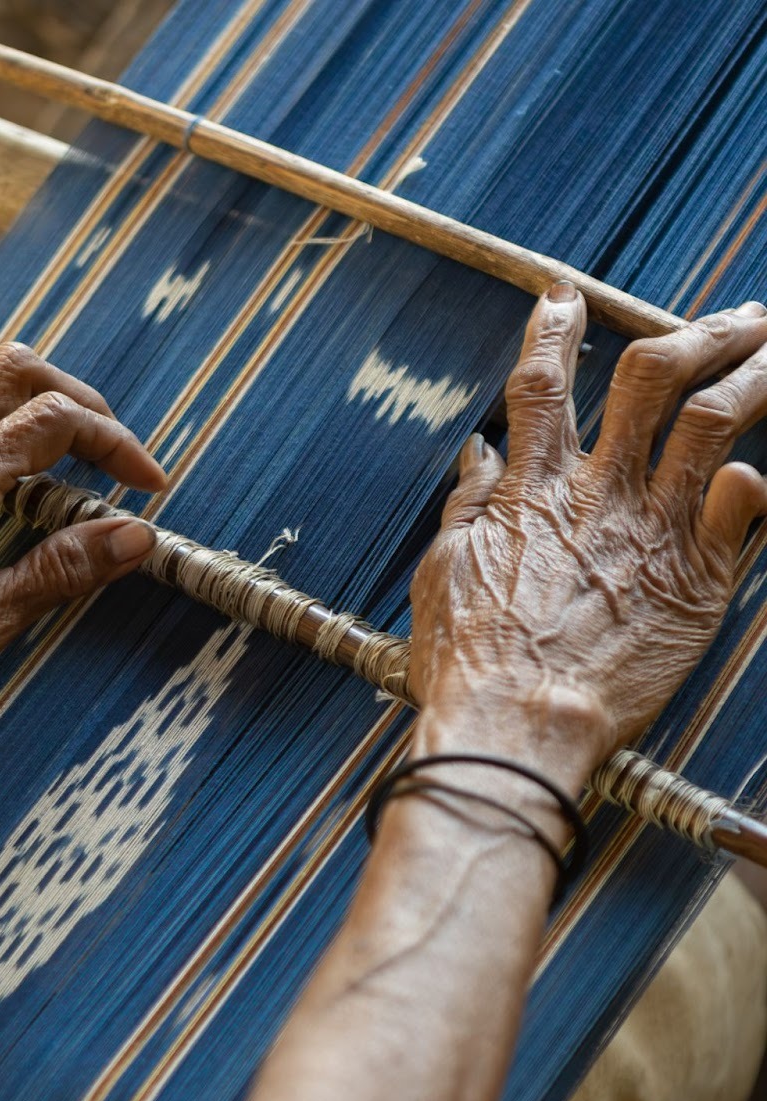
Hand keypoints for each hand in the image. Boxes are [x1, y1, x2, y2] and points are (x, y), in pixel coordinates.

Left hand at [0, 343, 164, 771]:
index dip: (117, 445)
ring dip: (39, 410)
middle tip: (118, 457)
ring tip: (75, 469)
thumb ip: (57, 572)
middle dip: (82, 402)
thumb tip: (130, 538)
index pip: (54, 421)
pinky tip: (10, 488)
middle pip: (18, 370)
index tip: (148, 487)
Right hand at [410, 287, 766, 783]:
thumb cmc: (469, 665)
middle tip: (735, 318)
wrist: (516, 726)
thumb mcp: (442, 574)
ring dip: (754, 371)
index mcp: (529, 490)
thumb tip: (481, 454)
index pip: (543, 382)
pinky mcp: (695, 581)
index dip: (555, 328)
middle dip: (699, 332)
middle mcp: (597, 494)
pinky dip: (753, 480)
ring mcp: (651, 531)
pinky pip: (744, 505)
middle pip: (654, 375)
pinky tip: (754, 472)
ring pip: (716, 420)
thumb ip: (469, 505)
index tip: (565, 296)